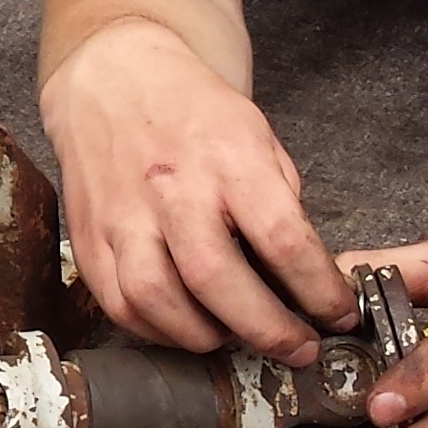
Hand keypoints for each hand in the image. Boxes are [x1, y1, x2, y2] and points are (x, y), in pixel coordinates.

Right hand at [39, 16, 354, 363]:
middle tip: (297, 348)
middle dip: (267, 331)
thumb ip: (281, 204)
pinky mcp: (89, 237)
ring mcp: (123, 214)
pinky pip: (119, 304)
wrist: (114, 79)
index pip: (282, 238)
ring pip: (156, 300)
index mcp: (228, 156)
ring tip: (234, 337)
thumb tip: (307, 279)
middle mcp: (171, 187)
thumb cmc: (193, 113)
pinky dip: (157, 330)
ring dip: (205, 338)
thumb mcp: (258, 137)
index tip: (337, 315)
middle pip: (217, 279)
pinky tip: (184, 326)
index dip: (318, 290)